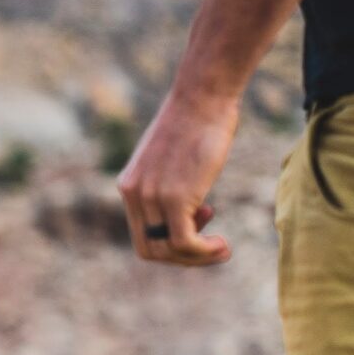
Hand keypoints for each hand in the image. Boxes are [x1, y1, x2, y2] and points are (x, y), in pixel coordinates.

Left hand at [118, 92, 236, 266]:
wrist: (203, 96)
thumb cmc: (200, 120)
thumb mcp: (176, 157)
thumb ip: (173, 183)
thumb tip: (192, 207)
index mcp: (130, 187)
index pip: (142, 235)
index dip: (170, 243)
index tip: (202, 223)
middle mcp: (135, 195)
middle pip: (150, 249)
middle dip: (183, 257)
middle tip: (213, 247)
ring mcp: (151, 197)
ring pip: (168, 250)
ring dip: (198, 258)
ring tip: (223, 250)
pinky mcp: (173, 197)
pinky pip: (183, 242)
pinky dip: (203, 252)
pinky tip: (223, 245)